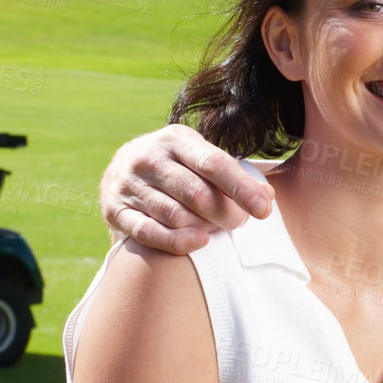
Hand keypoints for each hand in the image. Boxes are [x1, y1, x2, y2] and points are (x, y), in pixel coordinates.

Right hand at [99, 124, 274, 253]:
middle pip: (197, 194)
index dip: (241, 189)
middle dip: (225, 213)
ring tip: (216, 229)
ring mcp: (129, 185)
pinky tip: (198, 243)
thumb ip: (234, 176)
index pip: (214, 164)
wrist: (120, 170)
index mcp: (175, 139)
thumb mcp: (200, 159)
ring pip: (175, 215)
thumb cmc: (176, 168)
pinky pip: (148, 232)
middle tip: (238, 222)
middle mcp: (149, 158)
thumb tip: (267, 196)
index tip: (264, 210)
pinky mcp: (115, 210)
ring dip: (203, 228)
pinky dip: (176, 241)